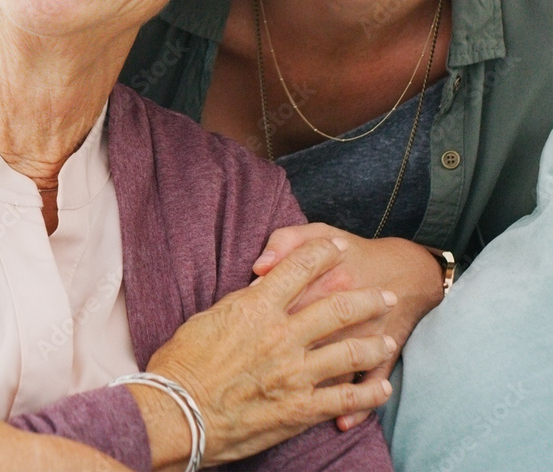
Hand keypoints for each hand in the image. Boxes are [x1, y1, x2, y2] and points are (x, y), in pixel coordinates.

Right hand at [129, 237, 396, 467]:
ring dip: (374, 342)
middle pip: (337, 306)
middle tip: (385, 294)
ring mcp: (294, 373)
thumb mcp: (208, 317)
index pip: (300, 268)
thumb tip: (260, 291)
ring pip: (349, 350)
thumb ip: (242, 302)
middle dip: (367, 297)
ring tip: (388, 338)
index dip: (323, 253)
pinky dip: (368, 394)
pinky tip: (382, 389)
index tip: (339, 248)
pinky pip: (345, 399)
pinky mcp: (299, 409)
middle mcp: (282, 335)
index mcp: (257, 306)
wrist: (177, 413)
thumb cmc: (183, 363)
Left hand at [252, 223, 443, 428]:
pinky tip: (337, 421)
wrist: (406, 270)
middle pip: (307, 337)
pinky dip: (356, 408)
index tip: (246, 322)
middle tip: (259, 362)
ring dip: (315, 384)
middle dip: (280, 354)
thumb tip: (259, 267)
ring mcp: (366, 336)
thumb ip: (284, 241)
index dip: (260, 314)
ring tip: (289, 394)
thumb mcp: (317, 232)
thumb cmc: (351, 253)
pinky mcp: (384, 357)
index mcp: (324, 278)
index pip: (283, 300)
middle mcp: (345, 311)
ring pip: (337, 366)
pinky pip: (368, 387)